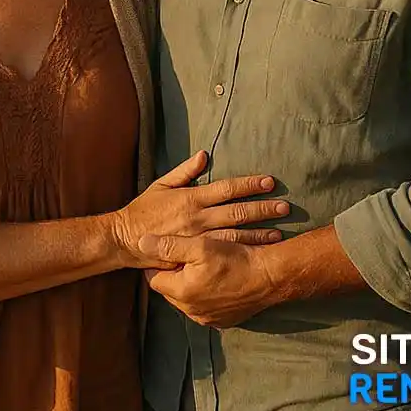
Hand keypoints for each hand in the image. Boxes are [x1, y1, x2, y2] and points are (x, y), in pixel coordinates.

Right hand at [110, 151, 286, 268]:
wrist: (126, 240)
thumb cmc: (143, 210)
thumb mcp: (161, 184)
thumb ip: (185, 171)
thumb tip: (204, 155)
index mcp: (192, 198)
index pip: (227, 189)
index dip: (249, 184)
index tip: (269, 181)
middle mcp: (199, 218)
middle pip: (238, 212)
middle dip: (263, 209)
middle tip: (285, 206)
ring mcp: (199, 239)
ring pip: (236, 235)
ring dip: (259, 233)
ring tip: (280, 231)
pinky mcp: (196, 255)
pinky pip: (224, 253)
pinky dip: (243, 251)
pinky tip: (259, 251)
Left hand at [140, 233, 277, 328]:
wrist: (269, 277)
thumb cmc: (235, 259)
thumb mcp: (200, 246)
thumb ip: (169, 246)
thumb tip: (141, 243)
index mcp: (182, 293)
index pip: (154, 278)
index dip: (157, 262)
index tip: (162, 249)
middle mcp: (192, 311)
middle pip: (170, 290)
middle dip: (172, 273)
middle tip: (181, 254)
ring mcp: (208, 318)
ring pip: (187, 299)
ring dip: (188, 284)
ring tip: (198, 265)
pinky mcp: (223, 321)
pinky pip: (204, 307)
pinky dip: (204, 294)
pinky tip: (214, 279)